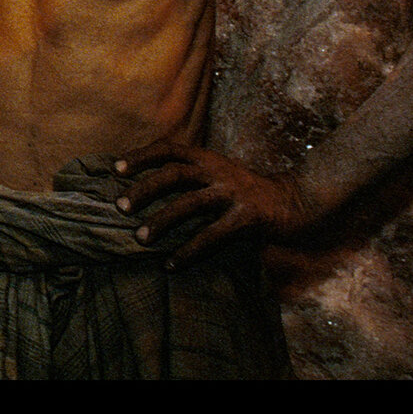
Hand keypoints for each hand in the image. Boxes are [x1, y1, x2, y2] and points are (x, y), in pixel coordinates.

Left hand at [114, 142, 318, 268]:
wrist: (297, 202)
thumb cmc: (248, 192)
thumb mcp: (220, 175)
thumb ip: (192, 176)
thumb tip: (146, 189)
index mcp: (209, 159)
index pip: (170, 149)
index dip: (142, 155)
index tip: (116, 168)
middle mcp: (219, 172)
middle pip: (175, 174)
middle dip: (145, 189)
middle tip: (121, 207)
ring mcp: (233, 194)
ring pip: (190, 203)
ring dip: (163, 221)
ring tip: (140, 238)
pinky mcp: (247, 218)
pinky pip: (212, 236)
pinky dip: (189, 250)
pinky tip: (172, 264)